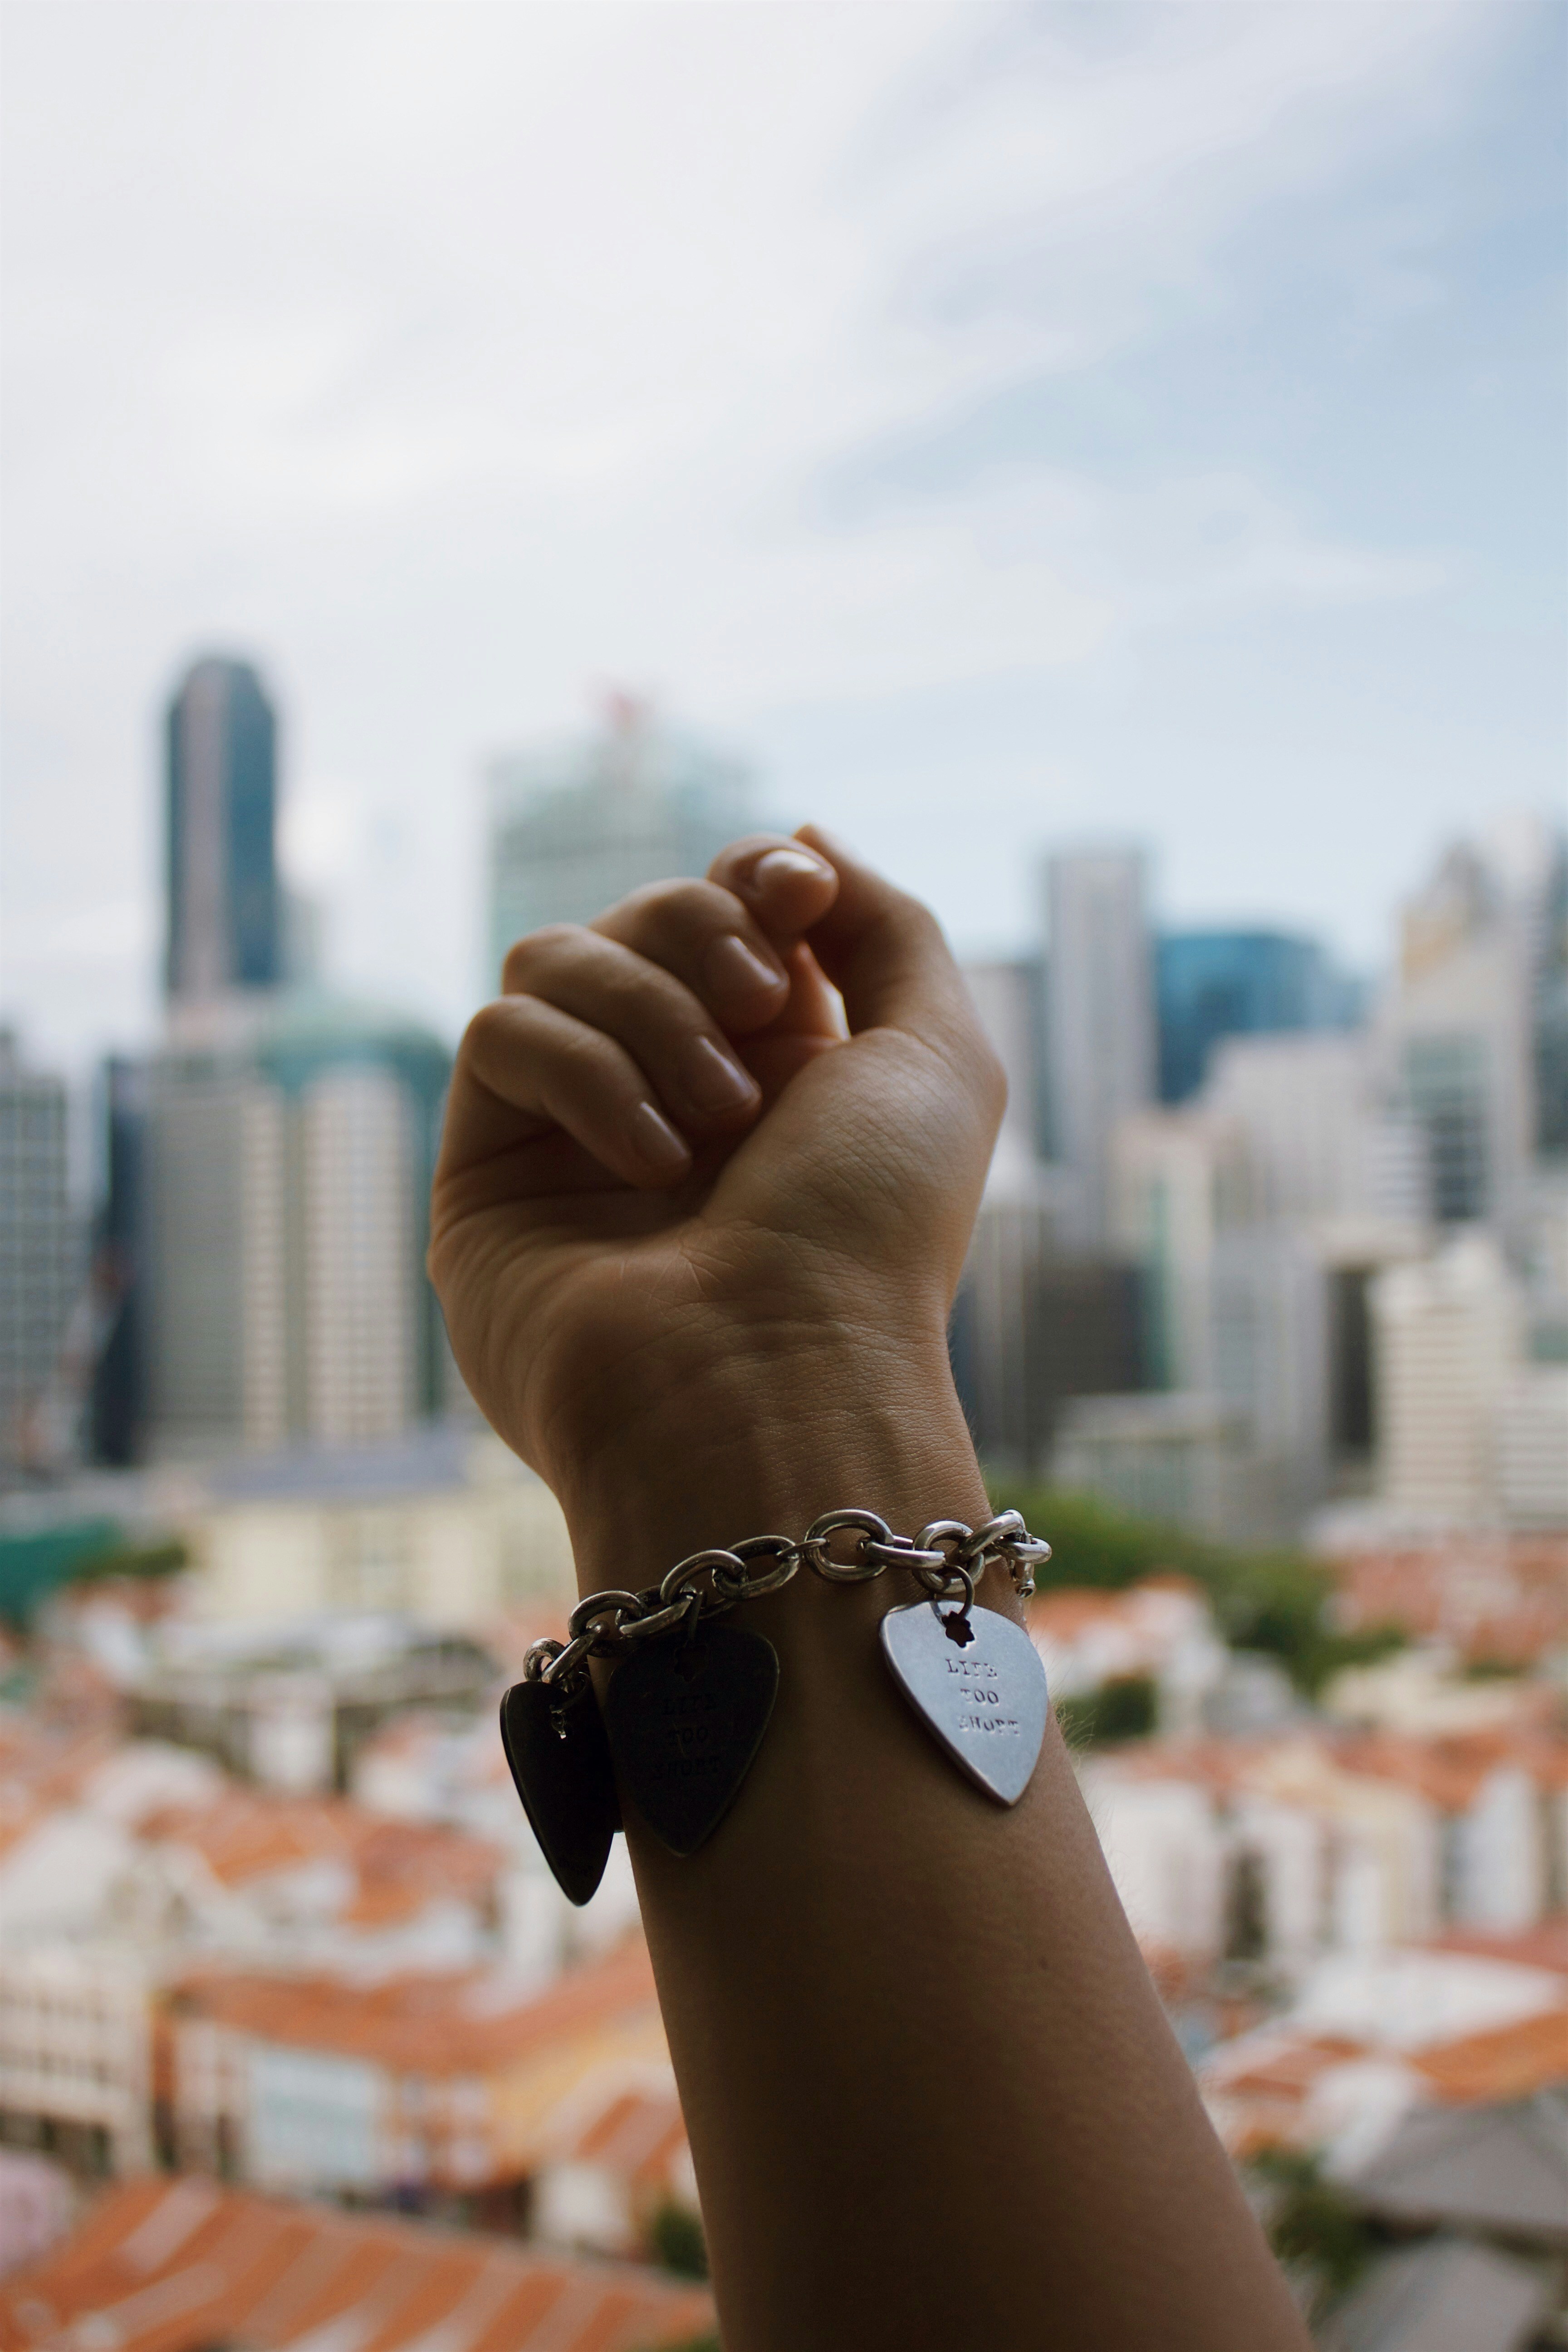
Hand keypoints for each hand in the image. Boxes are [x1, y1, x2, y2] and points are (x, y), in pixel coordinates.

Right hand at [428, 827, 1002, 1525]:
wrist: (771, 1380)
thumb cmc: (868, 1236)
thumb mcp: (938, 1057)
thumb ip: (886, 926)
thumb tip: (801, 844)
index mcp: (780, 1065)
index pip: (727, 906)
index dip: (752, 878)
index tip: (793, 898)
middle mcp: (673, 1090)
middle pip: (642, 915)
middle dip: (704, 938)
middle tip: (758, 1012)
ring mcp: (572, 1131)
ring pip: (556, 956)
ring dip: (650, 1015)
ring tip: (713, 1121)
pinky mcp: (487, 1169)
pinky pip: (499, 1035)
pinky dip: (582, 1076)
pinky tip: (647, 1163)